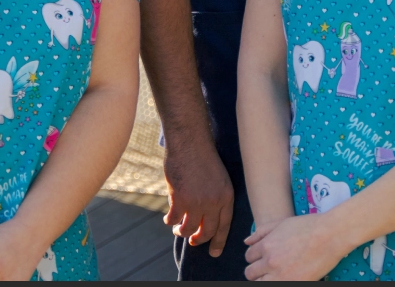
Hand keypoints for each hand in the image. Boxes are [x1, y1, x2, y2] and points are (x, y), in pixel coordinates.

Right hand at [162, 136, 233, 255]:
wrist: (189, 141)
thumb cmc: (202, 155)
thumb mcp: (218, 177)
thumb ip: (215, 196)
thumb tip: (205, 215)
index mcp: (226, 196)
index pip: (225, 225)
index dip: (219, 241)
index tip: (214, 252)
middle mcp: (214, 202)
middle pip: (207, 231)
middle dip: (199, 240)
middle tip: (193, 243)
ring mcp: (196, 202)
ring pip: (189, 229)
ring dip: (182, 232)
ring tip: (178, 230)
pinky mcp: (179, 199)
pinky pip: (173, 218)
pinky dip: (169, 221)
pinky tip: (168, 219)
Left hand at [244, 213, 346, 280]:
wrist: (330, 235)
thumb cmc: (308, 226)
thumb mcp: (281, 223)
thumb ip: (261, 232)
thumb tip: (247, 241)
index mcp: (266, 245)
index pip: (248, 257)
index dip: (255, 257)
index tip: (263, 258)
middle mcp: (269, 261)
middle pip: (250, 273)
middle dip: (256, 270)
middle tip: (267, 269)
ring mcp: (280, 275)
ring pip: (259, 283)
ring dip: (264, 279)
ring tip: (274, 275)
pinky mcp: (293, 283)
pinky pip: (275, 286)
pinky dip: (276, 282)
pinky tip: (283, 277)